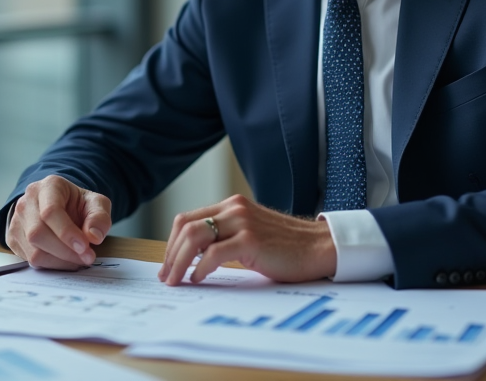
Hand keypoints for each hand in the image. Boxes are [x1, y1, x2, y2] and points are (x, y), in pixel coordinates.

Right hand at [5, 175, 111, 269]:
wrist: (57, 206)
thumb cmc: (76, 204)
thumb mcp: (95, 203)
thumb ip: (99, 217)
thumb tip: (94, 237)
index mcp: (48, 187)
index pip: (50, 211)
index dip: (67, 232)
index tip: (85, 247)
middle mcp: (26, 202)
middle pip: (38, 233)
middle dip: (65, 251)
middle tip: (87, 258)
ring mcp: (17, 221)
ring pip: (33, 251)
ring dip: (59, 261)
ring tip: (78, 260)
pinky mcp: (13, 239)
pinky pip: (29, 260)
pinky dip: (50, 265)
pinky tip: (64, 260)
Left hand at [158, 195, 335, 284]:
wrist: (320, 247)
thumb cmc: (287, 247)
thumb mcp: (250, 235)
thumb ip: (226, 238)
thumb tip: (194, 260)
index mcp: (231, 205)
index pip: (188, 219)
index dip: (172, 243)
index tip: (168, 264)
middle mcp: (234, 208)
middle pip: (186, 227)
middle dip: (170, 254)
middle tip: (166, 277)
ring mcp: (242, 222)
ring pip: (194, 237)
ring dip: (179, 262)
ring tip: (176, 280)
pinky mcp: (251, 240)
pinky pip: (214, 253)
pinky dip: (200, 268)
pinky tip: (198, 278)